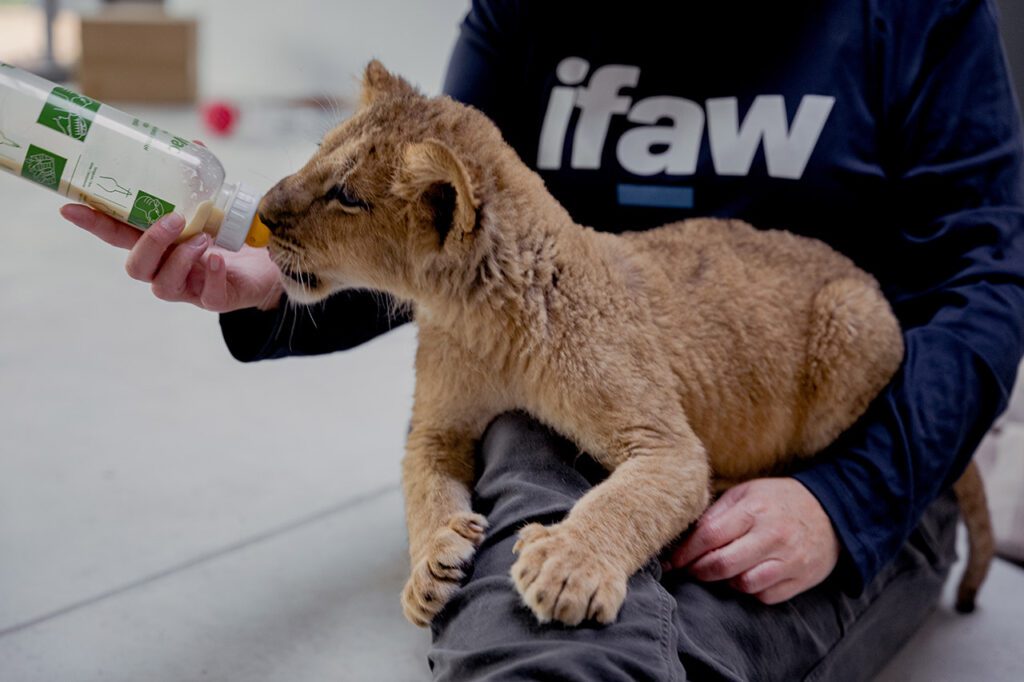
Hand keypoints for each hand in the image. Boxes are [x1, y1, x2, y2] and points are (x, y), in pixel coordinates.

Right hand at [61, 204, 283, 312]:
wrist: (267, 267)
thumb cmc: (229, 236)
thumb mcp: (213, 207)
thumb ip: (199, 182)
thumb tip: (194, 145)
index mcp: (158, 244)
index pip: (119, 236)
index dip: (95, 224)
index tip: (71, 208)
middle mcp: (166, 268)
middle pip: (137, 266)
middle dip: (149, 242)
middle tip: (173, 219)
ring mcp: (189, 288)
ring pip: (164, 285)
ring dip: (180, 258)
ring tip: (203, 239)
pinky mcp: (216, 299)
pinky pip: (207, 296)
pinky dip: (211, 277)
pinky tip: (218, 261)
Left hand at [665, 477, 839, 603]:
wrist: (830, 511)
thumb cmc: (778, 500)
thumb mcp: (746, 493)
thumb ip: (717, 513)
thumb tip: (685, 538)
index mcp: (754, 510)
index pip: (710, 535)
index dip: (686, 552)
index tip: (673, 561)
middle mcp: (773, 536)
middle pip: (723, 564)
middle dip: (698, 571)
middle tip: (689, 570)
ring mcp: (790, 560)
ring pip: (744, 584)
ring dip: (724, 582)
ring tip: (717, 572)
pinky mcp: (802, 579)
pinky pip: (765, 596)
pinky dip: (749, 591)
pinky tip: (745, 577)